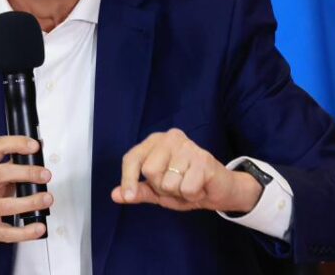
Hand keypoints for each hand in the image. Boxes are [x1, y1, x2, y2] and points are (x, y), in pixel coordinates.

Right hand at [0, 135, 52, 254]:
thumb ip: (10, 161)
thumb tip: (36, 147)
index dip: (16, 143)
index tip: (34, 146)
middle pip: (2, 174)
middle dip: (27, 173)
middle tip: (45, 175)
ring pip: (7, 205)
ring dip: (31, 202)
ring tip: (46, 198)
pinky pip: (8, 232)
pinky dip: (26, 231)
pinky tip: (38, 227)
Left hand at [111, 128, 260, 213]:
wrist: (220, 191)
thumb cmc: (186, 186)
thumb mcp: (158, 191)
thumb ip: (138, 191)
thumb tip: (115, 195)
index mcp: (155, 141)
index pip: (132, 159)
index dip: (128, 179)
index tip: (128, 196)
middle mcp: (170, 138)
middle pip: (150, 172)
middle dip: (162, 187)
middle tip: (177, 184)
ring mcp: (188, 146)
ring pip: (168, 182)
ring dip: (179, 192)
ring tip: (189, 184)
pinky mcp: (203, 159)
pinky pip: (186, 188)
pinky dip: (192, 194)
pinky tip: (200, 186)